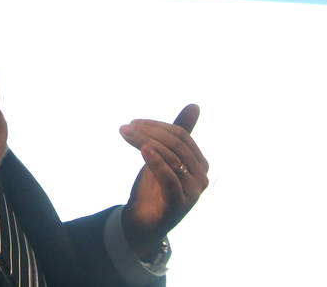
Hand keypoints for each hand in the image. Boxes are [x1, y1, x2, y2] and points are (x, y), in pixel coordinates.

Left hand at [119, 104, 209, 258]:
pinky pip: (170, 179)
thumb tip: (195, 106)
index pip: (181, 136)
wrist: (142, 220)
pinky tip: (144, 150)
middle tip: (126, 128)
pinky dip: (157, 162)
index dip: (157, 126)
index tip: (133, 123)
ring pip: (173, 158)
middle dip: (150, 132)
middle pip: (177, 145)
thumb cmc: (154, 186)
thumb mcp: (162, 156)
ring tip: (126, 134)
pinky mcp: (179, 204)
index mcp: (199, 163)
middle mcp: (201, 176)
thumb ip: (175, 134)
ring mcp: (192, 192)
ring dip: (146, 142)